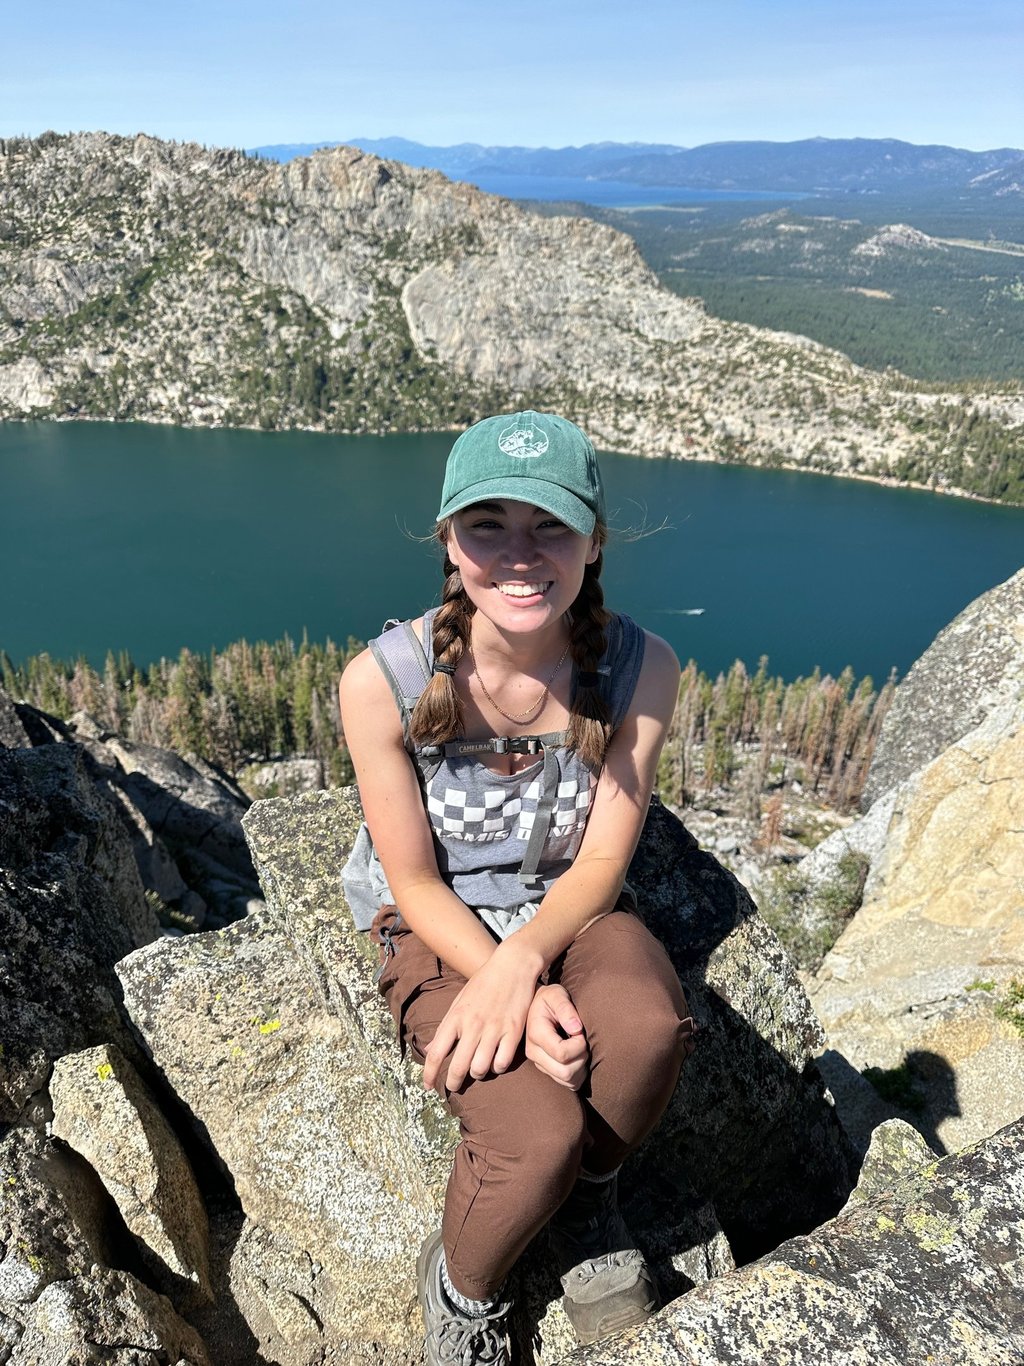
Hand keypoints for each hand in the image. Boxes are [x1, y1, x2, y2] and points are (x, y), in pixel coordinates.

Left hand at [422, 940, 540, 1094]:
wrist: (512, 965)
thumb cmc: (483, 983)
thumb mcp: (459, 1001)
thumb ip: (445, 1028)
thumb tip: (429, 1049)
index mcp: (456, 1017)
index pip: (436, 1053)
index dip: (429, 1074)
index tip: (429, 1086)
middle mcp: (473, 1025)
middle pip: (458, 1067)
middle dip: (453, 1082)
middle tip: (454, 1086)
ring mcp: (494, 1028)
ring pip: (480, 1068)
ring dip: (477, 1074)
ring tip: (477, 1070)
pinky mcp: (514, 1031)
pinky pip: (503, 1062)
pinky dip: (498, 1067)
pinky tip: (496, 1062)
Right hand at [525, 985, 588, 1090]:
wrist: (538, 1006)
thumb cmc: (551, 999)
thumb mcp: (557, 995)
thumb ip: (566, 1008)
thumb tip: (576, 1029)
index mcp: (536, 1034)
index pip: (562, 1054)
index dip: (579, 1045)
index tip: (580, 1031)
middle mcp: (533, 1052)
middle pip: (565, 1072)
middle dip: (581, 1058)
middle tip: (582, 1041)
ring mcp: (539, 1063)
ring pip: (568, 1080)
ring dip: (581, 1067)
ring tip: (580, 1048)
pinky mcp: (546, 1070)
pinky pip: (568, 1084)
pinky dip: (578, 1074)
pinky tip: (577, 1057)